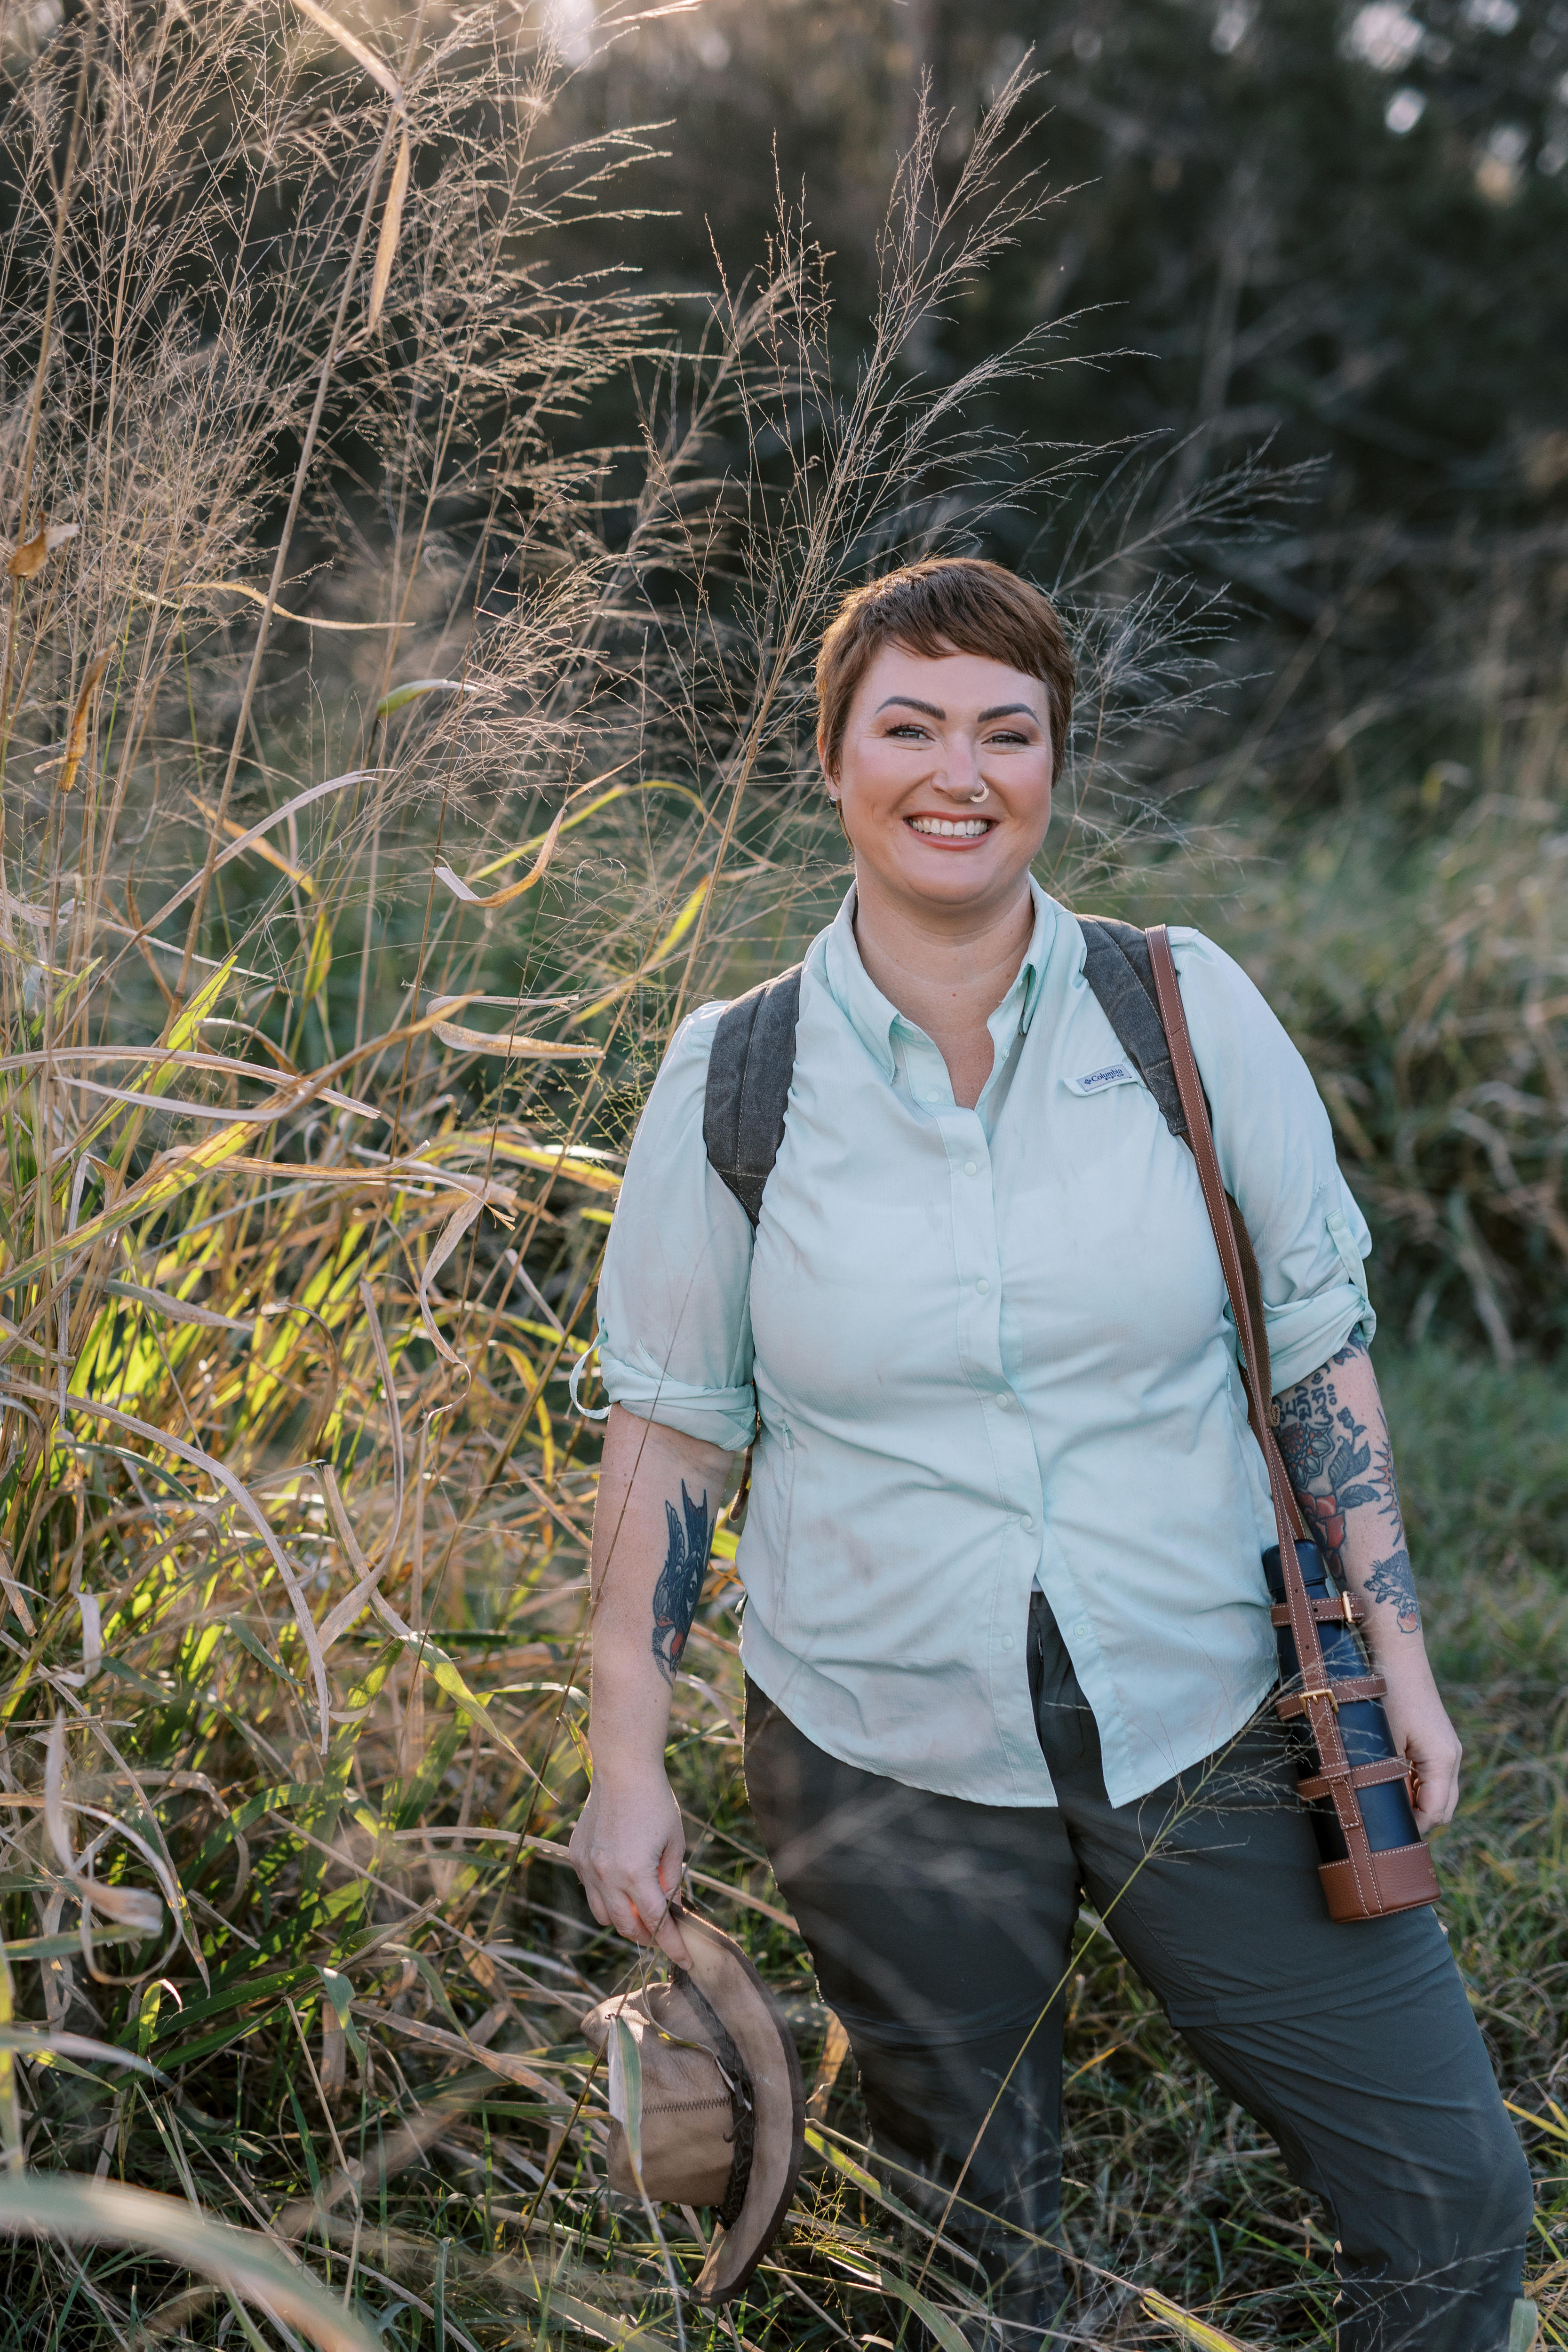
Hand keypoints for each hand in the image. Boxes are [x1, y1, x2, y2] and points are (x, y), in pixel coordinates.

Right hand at [569, 1769, 692, 1964]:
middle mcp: (606, 1874)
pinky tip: (621, 1880)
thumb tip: (669, 1911)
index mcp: (635, 1872)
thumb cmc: (656, 1802)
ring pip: (602, 1915)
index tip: (685, 1960)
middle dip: (647, 1937)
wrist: (623, 1768)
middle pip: (626, 1927)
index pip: (656, 1923)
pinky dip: (606, 1894)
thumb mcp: (675, 1843)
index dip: (673, 1945)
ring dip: (623, 1920)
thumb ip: (671, 1881)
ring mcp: (587, 1866)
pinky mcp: (576, 1855)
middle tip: (664, 1935)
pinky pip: (590, 1889)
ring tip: (642, 1910)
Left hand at [1381, 1672, 1462, 1834]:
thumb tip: (1389, 1812)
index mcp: (1442, 1761)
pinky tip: (1394, 1780)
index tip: (1388, 1834)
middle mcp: (1452, 1757)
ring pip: (1439, 1792)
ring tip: (1388, 1799)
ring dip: (1417, 1801)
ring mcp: (1448, 1749)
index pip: (1435, 1812)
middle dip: (1418, 1819)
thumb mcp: (1385, 1743)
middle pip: (1442, 1807)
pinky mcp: (1439, 1741)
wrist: (1397, 1659)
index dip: (1413, 1827)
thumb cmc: (1388, 1698)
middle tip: (1387, 1821)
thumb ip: (1391, 1780)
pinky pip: (1433, 1775)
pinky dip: (1418, 1785)